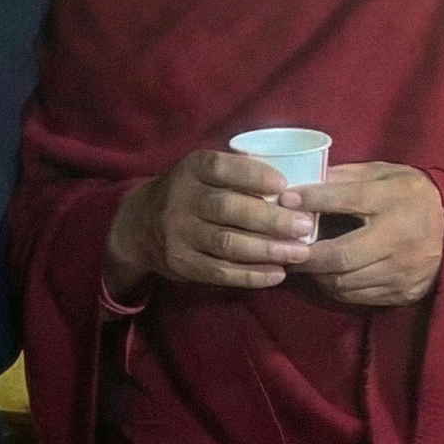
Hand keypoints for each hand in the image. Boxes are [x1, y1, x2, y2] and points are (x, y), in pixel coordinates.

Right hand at [103, 150, 316, 297]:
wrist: (139, 226)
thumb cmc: (189, 193)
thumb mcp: (202, 172)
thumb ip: (236, 172)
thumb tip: (293, 181)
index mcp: (190, 169)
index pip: (222, 169)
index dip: (253, 176)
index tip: (284, 185)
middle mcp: (180, 200)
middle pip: (229, 209)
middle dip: (271, 219)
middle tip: (304, 226)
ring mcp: (178, 234)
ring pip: (227, 244)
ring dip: (267, 250)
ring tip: (299, 253)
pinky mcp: (181, 264)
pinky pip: (220, 272)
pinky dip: (251, 275)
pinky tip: (277, 274)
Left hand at [283, 163, 443, 307]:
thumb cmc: (416, 195)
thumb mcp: (387, 174)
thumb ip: (349, 176)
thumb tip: (305, 179)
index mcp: (395, 200)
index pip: (347, 199)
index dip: (313, 199)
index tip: (285, 198)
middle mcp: (398, 238)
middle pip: (340, 254)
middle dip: (304, 254)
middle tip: (281, 247)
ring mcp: (401, 271)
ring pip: (344, 282)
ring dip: (316, 274)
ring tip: (299, 262)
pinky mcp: (403, 292)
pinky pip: (357, 297)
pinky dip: (335, 287)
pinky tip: (325, 275)